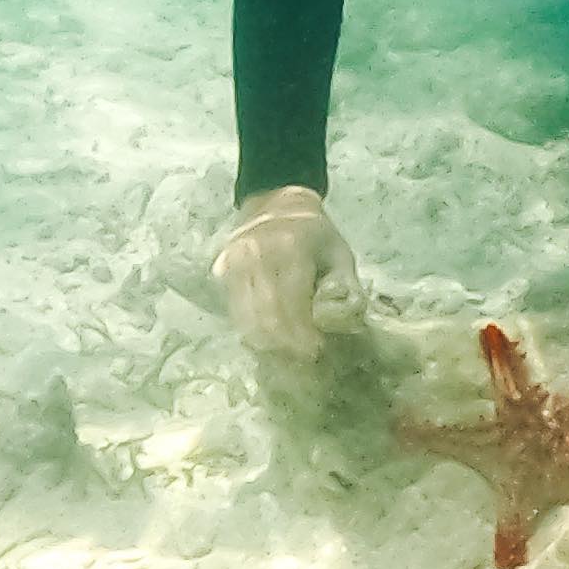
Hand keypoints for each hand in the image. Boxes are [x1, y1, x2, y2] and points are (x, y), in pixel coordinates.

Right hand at [212, 186, 365, 362]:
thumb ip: (347, 288)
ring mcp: (234, 263)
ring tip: (288, 358)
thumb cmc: (316, 234)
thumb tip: (346, 324)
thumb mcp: (341, 254)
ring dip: (268, 345)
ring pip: (246, 319)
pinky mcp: (222, 272)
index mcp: (288, 247)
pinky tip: (271, 343)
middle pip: (265, 317)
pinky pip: (236, 312)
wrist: (276, 204)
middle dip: (285, 347)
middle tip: (303, 364)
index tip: (317, 353)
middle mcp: (255, 255)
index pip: (291, 303)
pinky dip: (253, 332)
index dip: (302, 335)